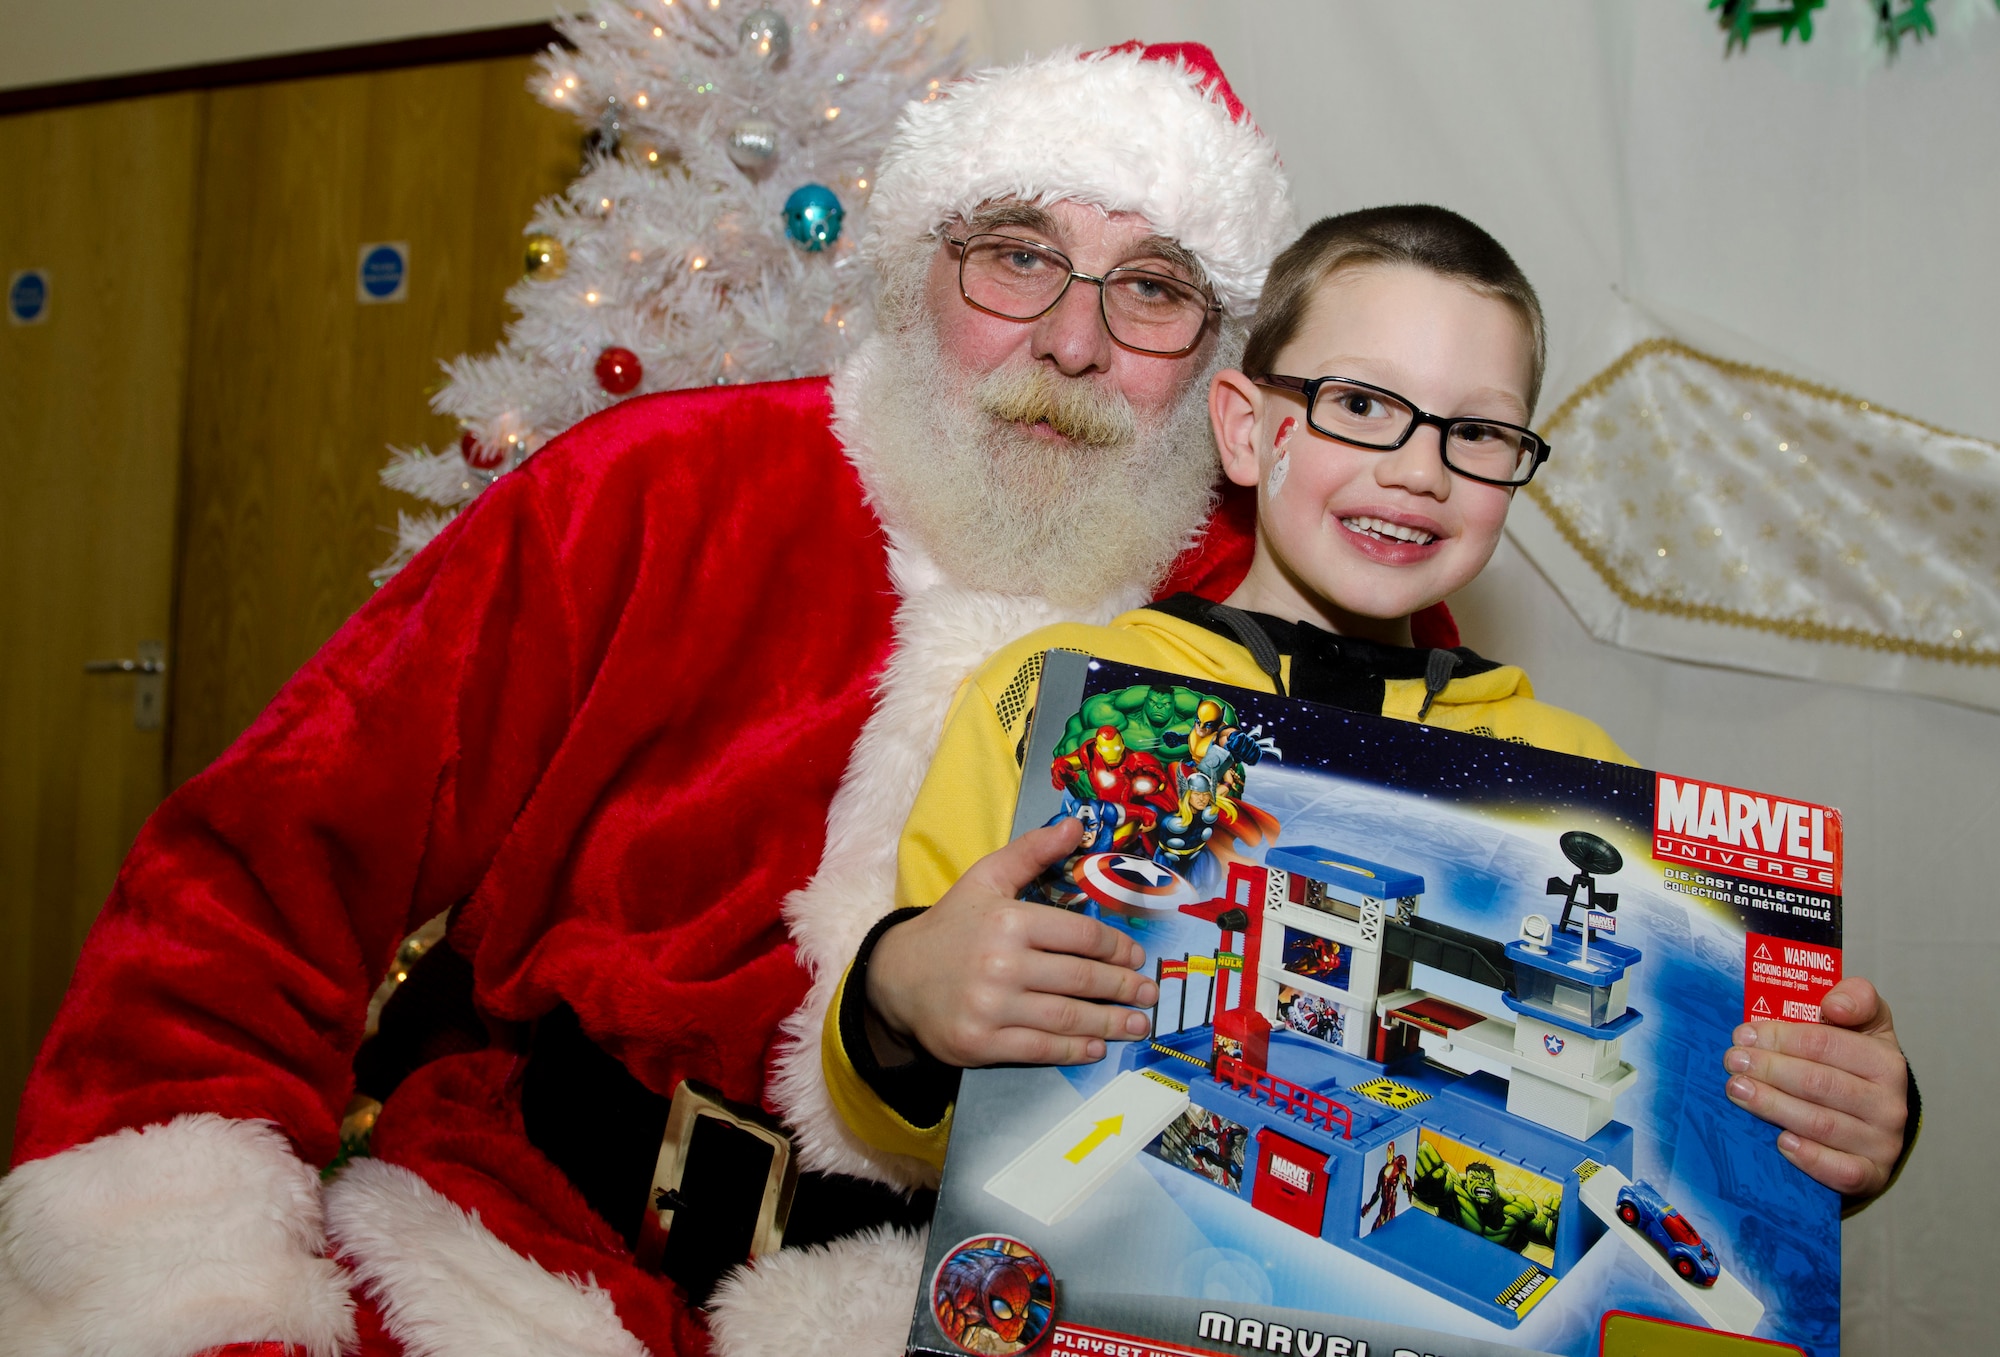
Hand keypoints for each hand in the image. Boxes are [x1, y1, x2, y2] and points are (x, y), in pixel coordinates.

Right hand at [865, 819, 1157, 1066]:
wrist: (896, 978)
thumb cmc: (951, 927)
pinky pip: (1039, 1049)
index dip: (1116, 948)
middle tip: (1148, 993)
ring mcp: (990, 1007)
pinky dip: (1073, 1050)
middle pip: (1080, 978)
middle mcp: (1001, 964)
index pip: (1081, 935)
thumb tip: (1073, 826)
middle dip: (1123, 988)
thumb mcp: (985, 879)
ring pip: (1066, 1017)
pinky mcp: (980, 1043)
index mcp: (1009, 921)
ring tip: (1136, 1023)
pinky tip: (1096, 1047)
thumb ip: (1031, 852)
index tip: (1135, 958)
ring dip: (1109, 1022)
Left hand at [1722, 976, 1909, 1198]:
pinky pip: (1843, 1171)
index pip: (1825, 1043)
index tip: (1745, 1033)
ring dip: (1774, 1106)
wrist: (1873, 1120)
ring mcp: (1883, 1141)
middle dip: (1769, 1069)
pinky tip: (1781, 1143)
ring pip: (1822, 1123)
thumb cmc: (1854, 1064)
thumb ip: (1854, 999)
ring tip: (1737, 1090)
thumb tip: (1834, 1005)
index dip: (1781, 1036)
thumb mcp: (1862, 1024)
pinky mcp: (1873, 1174)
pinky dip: (1811, 1158)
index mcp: (1885, 1060)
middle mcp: (1890, 1102)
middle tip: (1732, 1061)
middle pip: (1818, 1082)